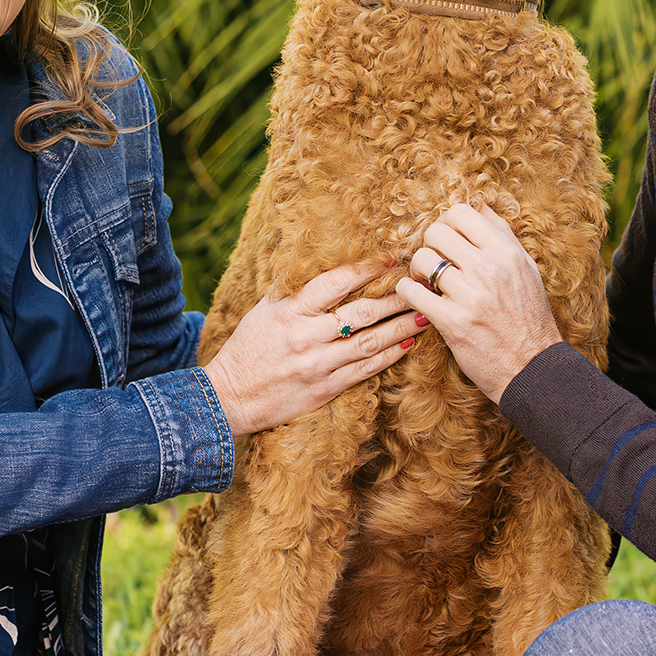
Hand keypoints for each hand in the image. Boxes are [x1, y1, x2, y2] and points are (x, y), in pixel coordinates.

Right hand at [203, 260, 426, 435]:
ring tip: (425, 314)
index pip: (335, 283)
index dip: (366, 269)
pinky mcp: (325, 389)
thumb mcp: (263, 311)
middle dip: (396, 298)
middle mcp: (306, 337)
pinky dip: (389, 357)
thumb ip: (293, 291)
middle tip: (420, 286)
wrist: (230, 396)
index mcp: (290, 312)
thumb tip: (320, 262)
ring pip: (369, 343)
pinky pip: (364, 371)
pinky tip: (407, 344)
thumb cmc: (248, 348)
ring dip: (401, 328)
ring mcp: (318, 365)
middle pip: (361, 313)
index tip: (391, 259)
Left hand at [396, 203, 561, 403]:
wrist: (533, 367)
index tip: (447, 240)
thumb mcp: (525, 270)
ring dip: (417, 270)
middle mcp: (490, 270)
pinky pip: (411, 292)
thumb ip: (502, 236)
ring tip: (425, 282)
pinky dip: (407, 292)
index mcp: (508, 253)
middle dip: (429, 245)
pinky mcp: (452, 323)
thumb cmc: (528, 317)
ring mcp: (471, 297)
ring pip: (421, 259)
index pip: (462, 213)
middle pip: (437, 232)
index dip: (447, 222)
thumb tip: (479, 205)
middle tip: (434, 262)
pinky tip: (417, 299)